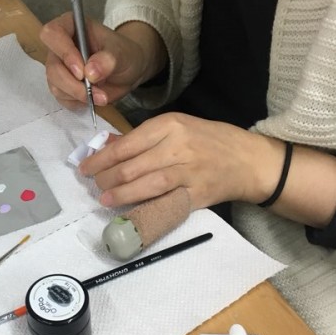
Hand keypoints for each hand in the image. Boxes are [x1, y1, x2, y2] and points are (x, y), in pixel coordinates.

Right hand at [40, 13, 156, 109]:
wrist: (128, 70)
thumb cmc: (124, 53)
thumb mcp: (123, 53)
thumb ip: (108, 59)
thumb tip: (90, 72)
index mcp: (71, 26)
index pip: (52, 34)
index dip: (64, 53)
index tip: (82, 71)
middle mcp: (60, 46)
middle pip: (52, 66)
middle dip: (73, 83)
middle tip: (94, 91)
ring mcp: (59, 67)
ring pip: (55, 84)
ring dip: (77, 95)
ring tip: (101, 96)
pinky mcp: (61, 85)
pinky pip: (61, 97)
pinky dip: (77, 102)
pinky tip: (93, 99)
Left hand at [79, 112, 285, 209]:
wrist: (249, 160)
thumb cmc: (209, 141)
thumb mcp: (178, 127)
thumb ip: (143, 137)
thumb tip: (106, 146)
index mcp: (170, 125)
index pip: (126, 144)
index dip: (101, 158)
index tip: (86, 167)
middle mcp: (178, 146)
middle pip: (131, 166)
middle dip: (106, 178)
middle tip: (94, 185)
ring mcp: (188, 171)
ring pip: (144, 184)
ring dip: (119, 193)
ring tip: (104, 198)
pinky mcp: (196, 194)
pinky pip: (164, 201)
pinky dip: (144, 206)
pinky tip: (129, 209)